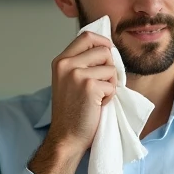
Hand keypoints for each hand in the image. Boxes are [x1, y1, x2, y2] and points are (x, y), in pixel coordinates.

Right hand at [49, 30, 116, 153]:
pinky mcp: (89, 86)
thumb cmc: (72, 112)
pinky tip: (97, 106)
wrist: (67, 137)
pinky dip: (110, 97)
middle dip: (110, 67)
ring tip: (98, 97)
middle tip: (102, 85)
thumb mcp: (69, 81)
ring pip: (111, 68)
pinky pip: (112, 84)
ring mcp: (77, 74)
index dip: (103, 42)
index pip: (86, 36)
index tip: (108, 54)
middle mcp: (66, 64)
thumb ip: (82, 64)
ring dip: (110, 84)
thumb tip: (108, 49)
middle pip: (103, 50)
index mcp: (61, 61)